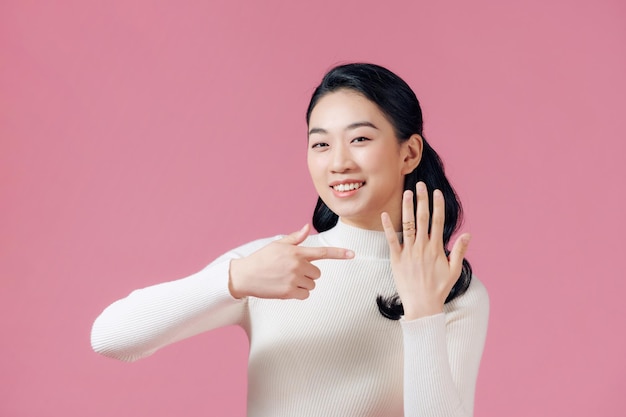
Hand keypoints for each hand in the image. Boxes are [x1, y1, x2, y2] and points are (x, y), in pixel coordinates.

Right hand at [229, 224, 353, 299]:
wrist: (245, 275)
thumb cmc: (262, 258)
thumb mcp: (278, 244)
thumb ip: (295, 238)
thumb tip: (307, 227)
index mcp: (296, 252)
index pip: (322, 252)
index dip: (339, 253)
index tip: (353, 254)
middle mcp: (297, 265)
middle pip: (317, 273)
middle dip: (308, 273)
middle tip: (292, 272)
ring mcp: (293, 279)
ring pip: (312, 285)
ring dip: (303, 284)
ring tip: (287, 280)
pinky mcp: (289, 292)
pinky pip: (305, 295)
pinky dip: (298, 294)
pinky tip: (286, 288)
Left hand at [381, 182, 470, 319]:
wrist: (422, 306)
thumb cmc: (439, 289)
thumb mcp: (453, 270)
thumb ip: (459, 251)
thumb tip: (468, 234)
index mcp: (436, 248)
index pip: (437, 221)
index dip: (437, 206)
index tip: (436, 193)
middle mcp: (422, 247)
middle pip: (422, 218)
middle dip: (422, 200)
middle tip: (421, 185)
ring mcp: (409, 252)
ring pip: (408, 225)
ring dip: (407, 208)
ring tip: (407, 193)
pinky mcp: (396, 259)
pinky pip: (392, 240)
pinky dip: (388, 227)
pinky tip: (385, 214)